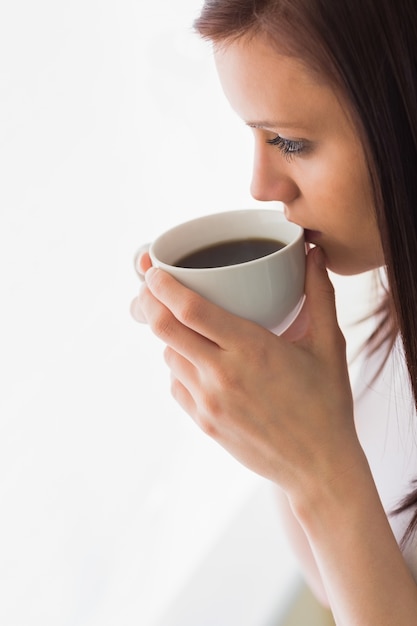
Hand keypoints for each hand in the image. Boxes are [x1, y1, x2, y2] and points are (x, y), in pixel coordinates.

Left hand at [132, 247, 358, 498]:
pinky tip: (198, 363)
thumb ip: (320, 294)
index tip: (153, 268)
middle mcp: (222, 375)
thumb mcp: (329, 345)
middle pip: (164, 328)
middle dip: (148, 301)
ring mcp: (208, 402)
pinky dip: (179, 366)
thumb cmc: (327, 404)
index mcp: (251, 348)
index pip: (189, 308)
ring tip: (183, 325)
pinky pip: (176, 385)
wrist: (320, 467)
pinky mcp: (203, 423)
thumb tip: (315, 252)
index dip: (162, 284)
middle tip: (149, 287)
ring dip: (168, 335)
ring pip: (168, 356)